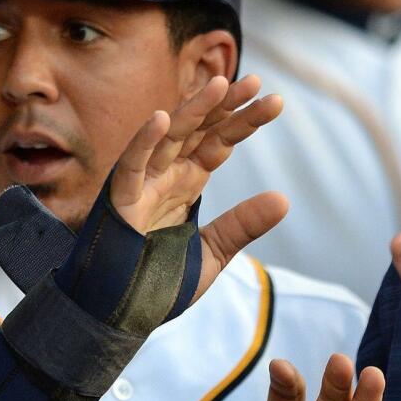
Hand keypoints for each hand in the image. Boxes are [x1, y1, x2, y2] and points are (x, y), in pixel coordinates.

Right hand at [111, 74, 287, 295]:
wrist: (116, 317)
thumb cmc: (154, 284)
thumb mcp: (211, 254)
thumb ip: (241, 225)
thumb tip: (284, 199)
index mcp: (187, 183)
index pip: (219, 142)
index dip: (245, 121)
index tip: (275, 101)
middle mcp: (165, 176)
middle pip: (200, 131)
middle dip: (227, 106)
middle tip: (257, 83)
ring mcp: (141, 185)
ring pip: (168, 137)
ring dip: (192, 110)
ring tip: (220, 84)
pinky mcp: (117, 201)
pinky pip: (129, 165)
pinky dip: (143, 142)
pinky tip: (161, 118)